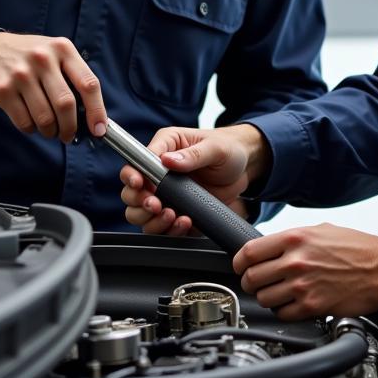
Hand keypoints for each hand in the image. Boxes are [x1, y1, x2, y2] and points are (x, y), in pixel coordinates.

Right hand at [0, 32, 106, 143]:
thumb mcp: (57, 54)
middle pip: (66, 104)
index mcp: (63, 49)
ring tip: (51, 130)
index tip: (99, 129)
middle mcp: (42, 59)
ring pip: (45, 117)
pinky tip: (32, 123)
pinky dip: (32, 129)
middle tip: (68, 135)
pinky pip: (24, 122)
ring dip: (51, 131)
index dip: (97, 110)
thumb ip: (74, 77)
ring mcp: (20, 74)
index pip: (88, 84)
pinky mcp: (3, 90)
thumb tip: (93, 116)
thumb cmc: (33, 58)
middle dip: (70, 127)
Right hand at [119, 123, 267, 234]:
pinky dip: (169, 229)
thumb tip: (167, 160)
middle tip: (156, 206)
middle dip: (140, 203)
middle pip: (131, 193)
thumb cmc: (229, 148)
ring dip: (152, 219)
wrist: (246, 168)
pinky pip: (162, 227)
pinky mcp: (177, 211)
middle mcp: (159, 172)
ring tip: (172, 215)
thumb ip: (192, 154)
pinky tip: (185, 222)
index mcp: (165, 147)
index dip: (132, 176)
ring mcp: (167, 195)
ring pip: (141, 214)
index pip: (136, 163)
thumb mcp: (215, 148)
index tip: (140, 185)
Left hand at [232, 223, 377, 320]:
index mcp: (295, 238)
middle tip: (260, 282)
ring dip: (268, 298)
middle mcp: (295, 261)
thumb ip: (292, 239)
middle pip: (251, 278)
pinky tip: (294, 303)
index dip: (239, 262)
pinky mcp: (312, 307)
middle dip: (252, 282)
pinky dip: (284, 311)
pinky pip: (283, 315)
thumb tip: (270, 248)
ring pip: (264, 299)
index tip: (241, 267)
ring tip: (280, 293)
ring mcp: (302, 286)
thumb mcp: (321, 230)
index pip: (248, 252)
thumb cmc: (357, 248)